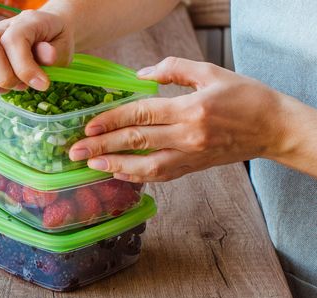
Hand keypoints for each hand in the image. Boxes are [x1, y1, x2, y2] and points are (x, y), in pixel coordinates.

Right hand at [0, 10, 73, 92]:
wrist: (46, 32)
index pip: (13, 41)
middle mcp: (0, 29)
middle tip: (21, 86)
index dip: (25, 68)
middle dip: (3, 77)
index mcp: (25, 23)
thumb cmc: (54, 42)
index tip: (42, 85)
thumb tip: (47, 56)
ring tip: (5, 88)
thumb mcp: (64, 47)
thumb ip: (55, 52)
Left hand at [68, 57, 290, 181]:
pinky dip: (137, 176)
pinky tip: (118, 174)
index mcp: (191, 109)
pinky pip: (160, 175)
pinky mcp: (193, 168)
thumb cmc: (245, 96)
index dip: (111, 120)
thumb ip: (173, 69)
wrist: (274, 127)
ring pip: (146, 166)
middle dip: (102, 146)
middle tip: (76, 151)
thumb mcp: (210, 72)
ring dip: (115, 166)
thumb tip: (139, 76)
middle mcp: (188, 136)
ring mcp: (191, 156)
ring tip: (91, 166)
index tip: (88, 126)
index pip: (141, 115)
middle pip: (137, 141)